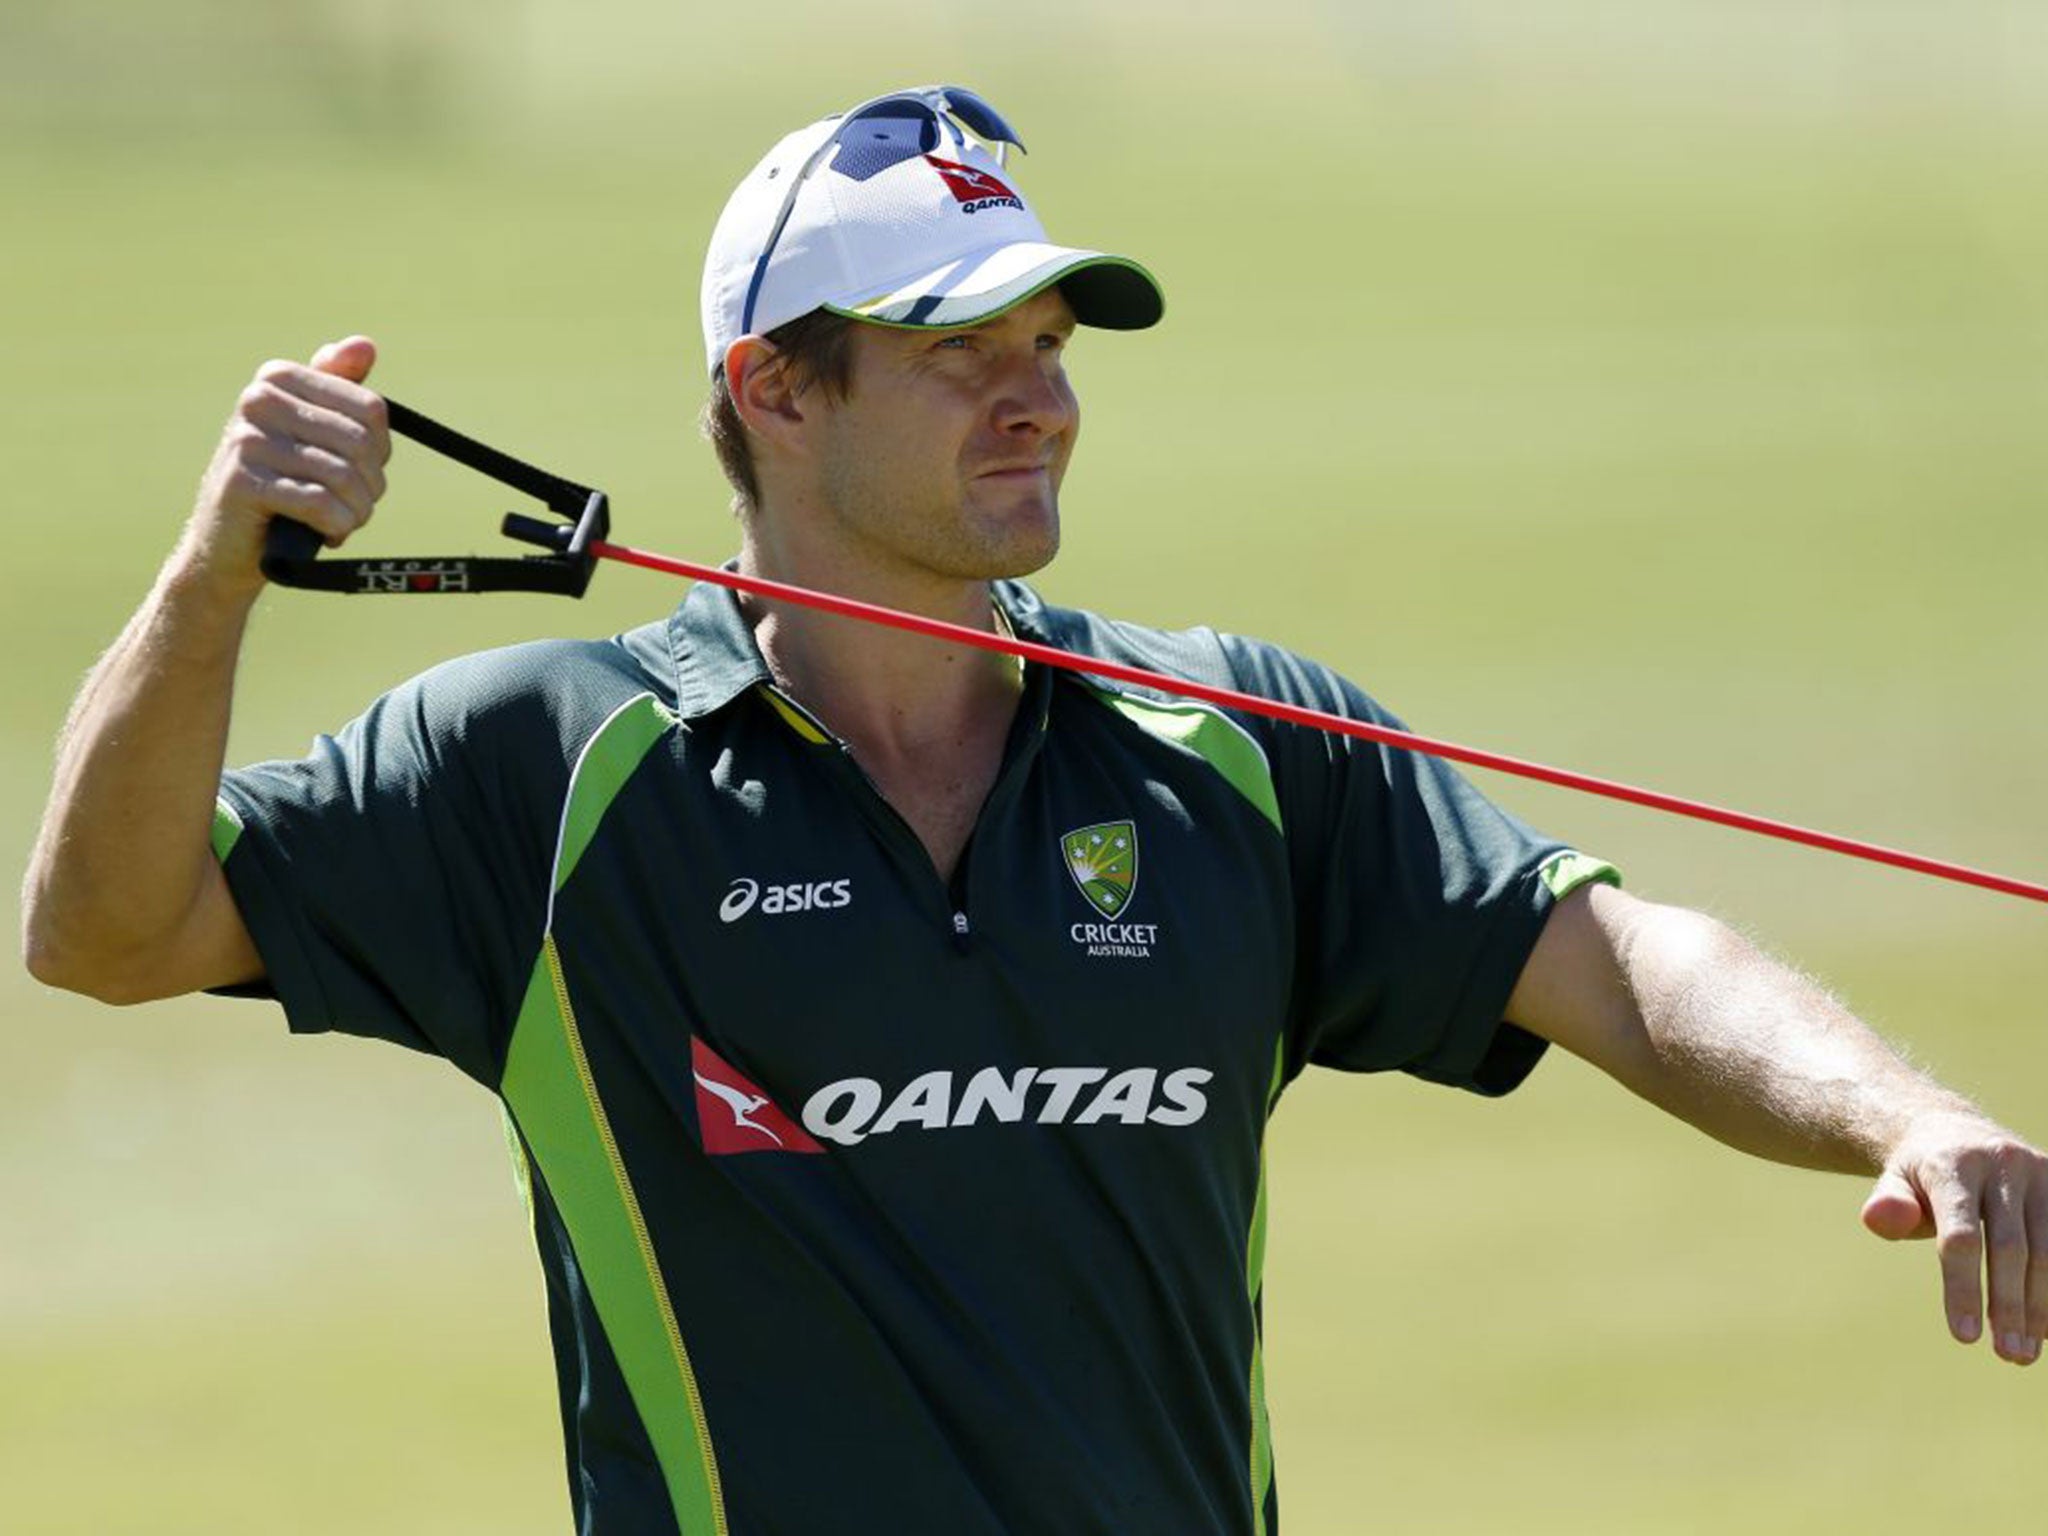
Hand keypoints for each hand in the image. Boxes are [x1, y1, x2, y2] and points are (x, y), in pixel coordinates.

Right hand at [179, 336, 389, 599]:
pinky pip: (321, 503)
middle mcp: (257, 400)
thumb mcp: (312, 435)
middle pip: (360, 443)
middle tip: (352, 506)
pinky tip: (324, 534)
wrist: (227, 547)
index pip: (370, 410)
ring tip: (340, 522)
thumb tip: (365, 345)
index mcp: (278, 378)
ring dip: (355, 511)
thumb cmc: (281, 488)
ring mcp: (246, 440)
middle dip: (369, 486)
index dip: (379, 452)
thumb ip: (338, 389)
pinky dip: (336, 527)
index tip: (359, 471)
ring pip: (344, 476)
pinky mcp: (242, 483)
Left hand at [1861, 1112, 2047, 1364]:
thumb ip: (1888, 1205)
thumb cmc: (1919, 1174)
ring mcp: (2038, 1170)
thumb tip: (1877, 1220)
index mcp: (1951, 1163)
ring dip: (2042, 1305)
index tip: (1963, 1337)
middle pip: (2010, 1247)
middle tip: (2008, 1355)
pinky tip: (2047, 1324)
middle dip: (2010, 1305)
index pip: (1959, 1236)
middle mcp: (2001, 1162)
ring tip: (2025, 1351)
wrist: (1953, 1130)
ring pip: (2047, 1249)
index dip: (1962, 1287)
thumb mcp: (1893, 1182)